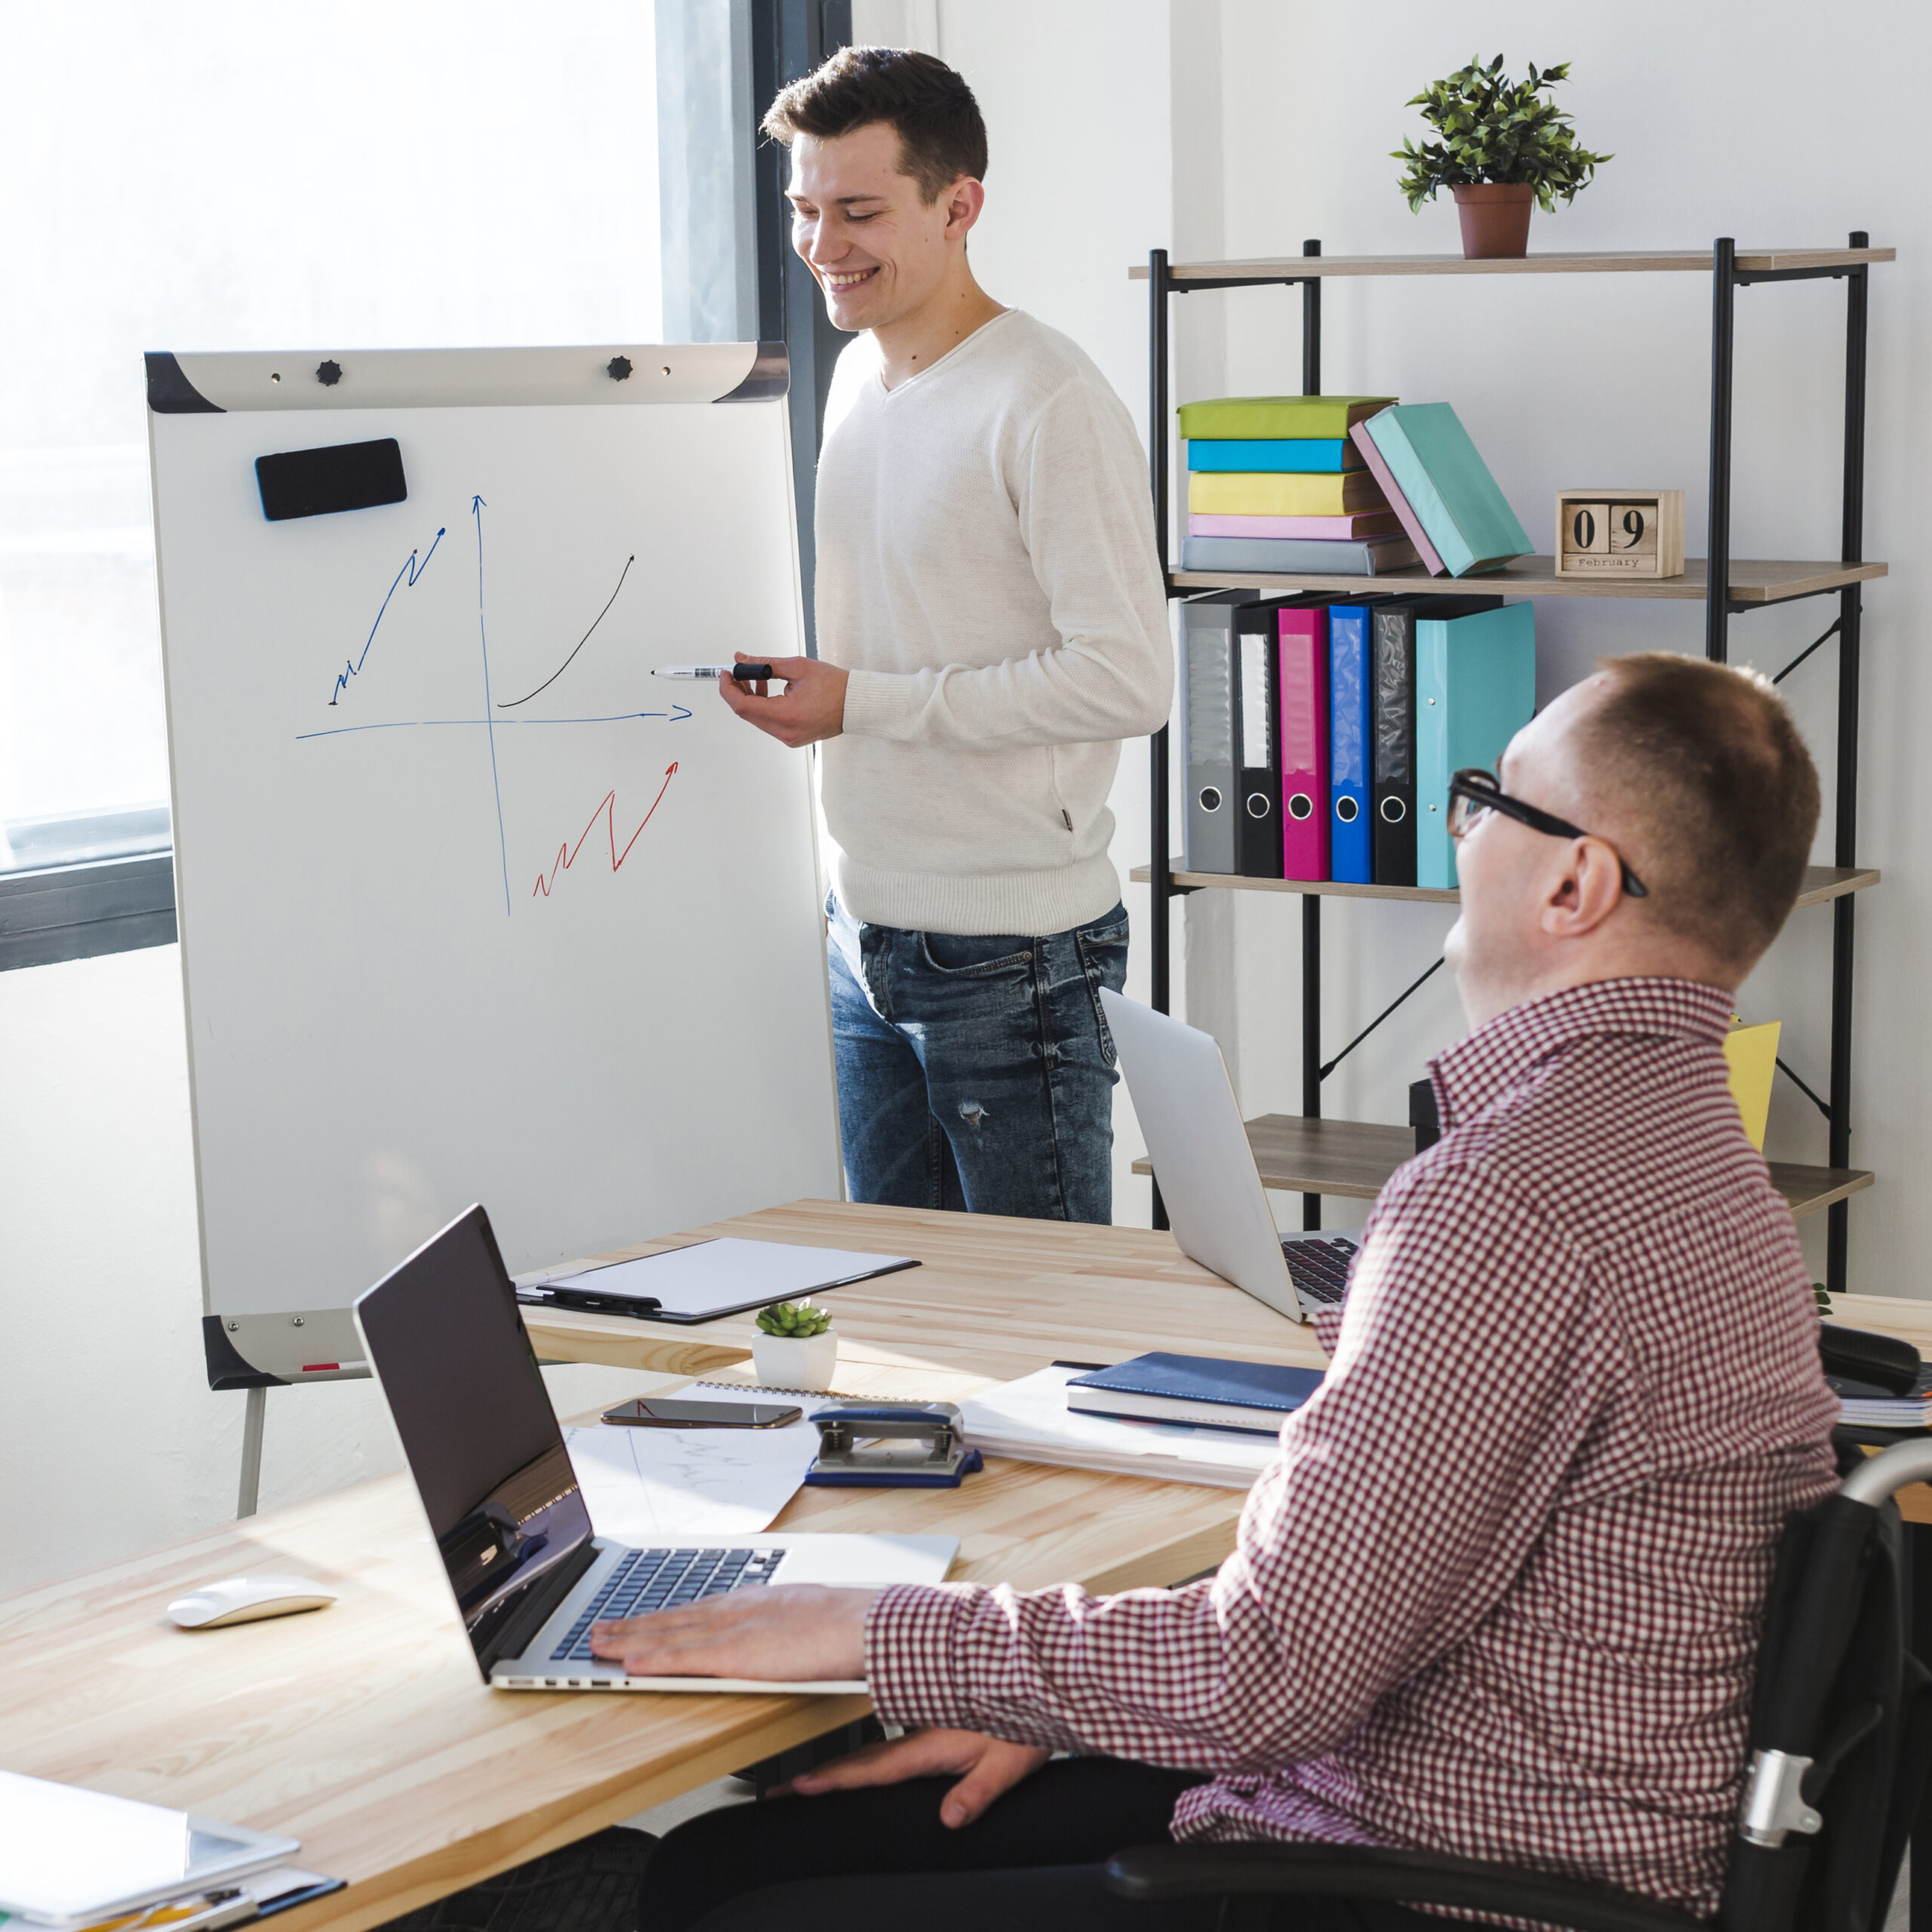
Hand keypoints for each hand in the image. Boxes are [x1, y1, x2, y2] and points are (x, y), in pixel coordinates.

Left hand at [589, 1583, 874, 1679]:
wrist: (864, 1625)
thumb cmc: (847, 1625)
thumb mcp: (804, 1617)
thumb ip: (779, 1628)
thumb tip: (772, 1640)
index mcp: (754, 1602)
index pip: (697, 1609)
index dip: (663, 1615)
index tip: (638, 1618)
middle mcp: (737, 1610)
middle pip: (674, 1618)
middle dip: (634, 1624)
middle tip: (599, 1629)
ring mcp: (735, 1630)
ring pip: (670, 1634)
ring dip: (631, 1639)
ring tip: (600, 1644)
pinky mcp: (737, 1655)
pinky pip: (686, 1658)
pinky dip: (655, 1658)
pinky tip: (631, 1663)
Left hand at [717, 652, 847, 747]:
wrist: (856, 705)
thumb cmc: (835, 687)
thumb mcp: (797, 667)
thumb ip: (765, 663)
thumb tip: (742, 660)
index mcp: (786, 715)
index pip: (743, 706)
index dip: (729, 689)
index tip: (726, 674)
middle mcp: (786, 731)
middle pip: (747, 714)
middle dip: (738, 692)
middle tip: (739, 673)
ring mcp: (789, 738)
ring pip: (756, 719)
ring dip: (750, 699)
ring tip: (757, 679)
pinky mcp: (792, 738)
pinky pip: (769, 723)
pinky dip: (763, 707)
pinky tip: (768, 691)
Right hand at [775, 1727, 1051, 1828]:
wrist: (1045, 1679)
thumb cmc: (1030, 1721)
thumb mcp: (1008, 1763)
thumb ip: (976, 1792)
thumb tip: (948, 1819)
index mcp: (931, 1743)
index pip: (873, 1768)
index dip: (833, 1780)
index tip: (798, 1785)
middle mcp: (921, 1730)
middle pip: (860, 1758)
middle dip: (821, 1773)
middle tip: (783, 1786)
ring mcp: (925, 1721)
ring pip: (873, 1746)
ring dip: (840, 1761)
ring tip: (809, 1775)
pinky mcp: (935, 1717)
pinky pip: (890, 1738)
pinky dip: (867, 1750)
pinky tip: (862, 1757)